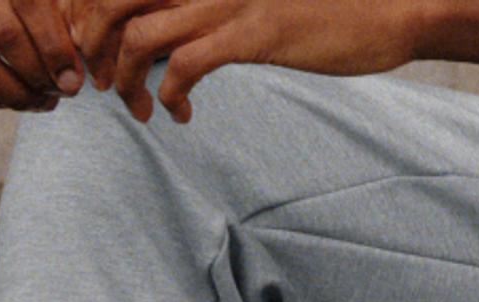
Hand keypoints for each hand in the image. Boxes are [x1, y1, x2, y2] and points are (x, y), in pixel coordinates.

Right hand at [0, 0, 83, 109]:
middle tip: (61, 92)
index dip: (55, 48)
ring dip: (13, 94)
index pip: (30, 3)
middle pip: (3, 36)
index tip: (73, 80)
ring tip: (40, 100)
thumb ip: (66, 17)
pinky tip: (7, 100)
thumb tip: (72, 71)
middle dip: (38, 76)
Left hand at [70, 0, 420, 122]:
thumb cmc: (324, 7)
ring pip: (138, 36)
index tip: (99, 55)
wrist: (386, 11)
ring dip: (125, 81)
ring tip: (138, 108)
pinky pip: (184, 66)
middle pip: (111, 1)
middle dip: (93, 46)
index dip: (93, 18)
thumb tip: (166, 29)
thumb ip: (206, 7)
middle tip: (101, 83)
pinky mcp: (251, 35)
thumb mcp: (251, 1)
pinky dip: (169, 96)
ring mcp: (226, 2)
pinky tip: (181, 113)